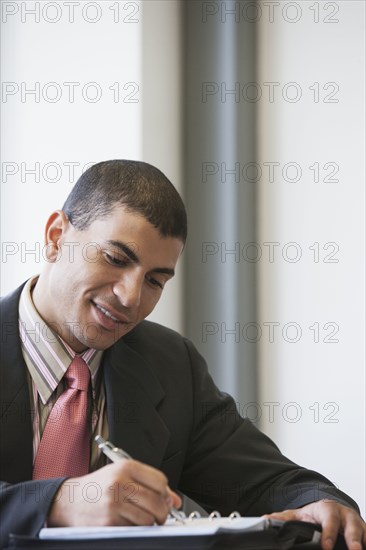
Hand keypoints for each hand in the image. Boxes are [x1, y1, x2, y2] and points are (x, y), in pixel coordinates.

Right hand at [47, 460, 181, 526]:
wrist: (68, 500)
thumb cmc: (97, 487)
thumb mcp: (121, 476)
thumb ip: (149, 484)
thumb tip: (174, 500)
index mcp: (126, 467)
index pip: (160, 480)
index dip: (166, 493)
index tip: (164, 499)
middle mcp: (120, 482)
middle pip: (157, 501)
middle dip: (162, 512)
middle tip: (159, 514)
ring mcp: (114, 503)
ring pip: (148, 519)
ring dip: (149, 523)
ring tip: (140, 518)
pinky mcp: (109, 521)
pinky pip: (134, 529)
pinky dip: (135, 529)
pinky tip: (127, 522)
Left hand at [263, 500, 365, 549]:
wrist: (331, 510)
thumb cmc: (316, 515)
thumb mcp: (300, 514)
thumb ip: (284, 519)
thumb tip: (264, 520)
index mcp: (328, 510)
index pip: (329, 519)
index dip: (328, 533)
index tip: (326, 547)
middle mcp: (346, 516)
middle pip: (352, 527)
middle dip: (354, 540)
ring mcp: (358, 525)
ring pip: (365, 533)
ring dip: (364, 543)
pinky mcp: (365, 534)